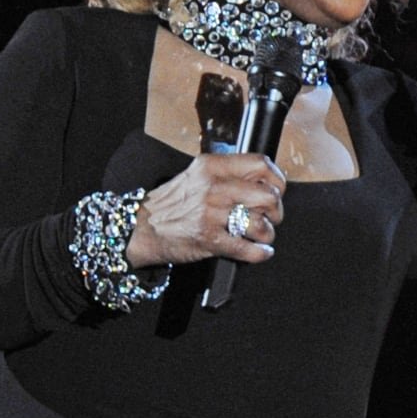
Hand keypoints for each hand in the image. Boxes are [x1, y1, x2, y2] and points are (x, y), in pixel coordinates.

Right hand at [125, 152, 285, 267]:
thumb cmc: (171, 203)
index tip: (277, 190)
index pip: (260, 164)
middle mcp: (214, 187)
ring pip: (261, 224)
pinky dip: (259, 253)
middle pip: (268, 196)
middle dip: (276, 211)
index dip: (276, 179)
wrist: (140, 228)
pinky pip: (247, 248)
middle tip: (271, 217)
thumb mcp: (197, 175)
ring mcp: (211, 214)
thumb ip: (227, 174)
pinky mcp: (208, 239)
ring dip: (267, 234)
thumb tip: (264, 181)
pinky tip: (260, 252)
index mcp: (212, 166)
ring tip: (262, 236)